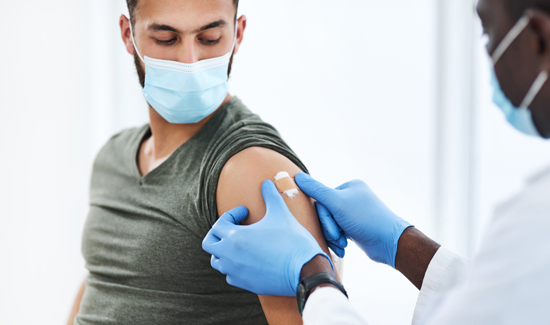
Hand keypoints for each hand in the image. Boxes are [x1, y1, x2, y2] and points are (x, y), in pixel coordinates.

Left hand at [202, 180, 332, 296]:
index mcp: (235, 238)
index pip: (218, 223)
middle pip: (209, 244)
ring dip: (224, 250)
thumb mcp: (281, 213)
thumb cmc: (292, 241)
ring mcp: (236, 272)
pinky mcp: (246, 284)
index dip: (231, 214)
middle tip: (234, 226)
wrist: (305, 271)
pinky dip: (234, 266)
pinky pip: (230, 276)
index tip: (245, 212)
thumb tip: (266, 182)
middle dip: (219, 233)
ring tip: (240, 243)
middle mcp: (230, 257)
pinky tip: (248, 259)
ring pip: (217, 262)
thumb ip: (270, 195)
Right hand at [295, 173, 412, 267]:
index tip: (334, 229)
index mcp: (349, 187)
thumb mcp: (337, 203)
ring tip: (342, 245)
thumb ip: (316, 190)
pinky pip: (338, 232)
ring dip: (334, 237)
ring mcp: (354, 213)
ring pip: (331, 224)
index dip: (324, 217)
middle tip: (338, 238)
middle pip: (326, 212)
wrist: (389, 242)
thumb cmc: (365, 219)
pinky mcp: (355, 228)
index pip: (323, 199)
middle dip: (330, 228)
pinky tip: (343, 249)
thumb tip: (297, 176)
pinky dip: (338, 241)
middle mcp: (352, 198)